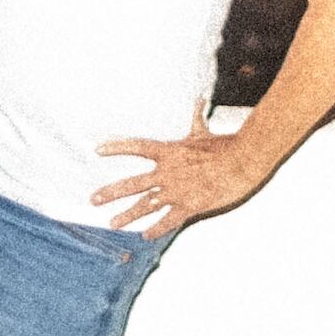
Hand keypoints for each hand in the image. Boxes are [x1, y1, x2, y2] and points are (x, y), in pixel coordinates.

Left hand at [93, 120, 278, 240]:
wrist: (240, 163)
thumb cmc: (223, 146)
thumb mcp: (204, 132)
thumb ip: (196, 118)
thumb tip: (199, 99)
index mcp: (169, 152)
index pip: (137, 147)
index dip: (117, 147)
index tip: (98, 150)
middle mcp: (167, 172)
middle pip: (132, 183)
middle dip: (111, 192)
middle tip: (93, 200)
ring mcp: (176, 191)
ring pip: (145, 206)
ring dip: (127, 216)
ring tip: (113, 224)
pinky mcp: (188, 206)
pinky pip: (168, 221)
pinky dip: (156, 229)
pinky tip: (146, 236)